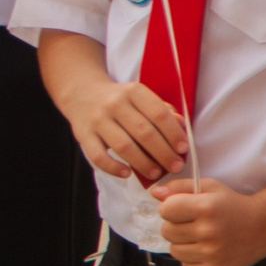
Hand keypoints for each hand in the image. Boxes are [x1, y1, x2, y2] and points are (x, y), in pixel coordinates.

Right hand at [58, 75, 187, 182]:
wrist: (81, 93)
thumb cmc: (120, 100)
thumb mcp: (141, 97)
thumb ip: (161, 110)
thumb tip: (182, 126)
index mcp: (133, 91)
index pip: (158, 114)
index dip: (174, 134)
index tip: (183, 149)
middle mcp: (114, 103)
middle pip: (144, 132)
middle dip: (164, 153)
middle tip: (175, 167)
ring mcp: (97, 119)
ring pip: (124, 146)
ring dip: (143, 163)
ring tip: (156, 173)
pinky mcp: (83, 134)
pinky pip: (98, 156)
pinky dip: (113, 167)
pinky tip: (126, 173)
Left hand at [153, 177, 265, 265]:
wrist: (264, 227)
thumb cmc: (233, 205)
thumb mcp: (209, 187)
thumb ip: (179, 187)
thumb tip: (154, 192)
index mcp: (206, 208)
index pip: (165, 210)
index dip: (170, 208)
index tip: (181, 209)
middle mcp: (209, 232)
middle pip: (167, 232)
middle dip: (175, 226)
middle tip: (192, 223)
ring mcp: (213, 253)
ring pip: (174, 250)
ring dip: (182, 243)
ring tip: (199, 236)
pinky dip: (192, 258)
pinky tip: (205, 248)